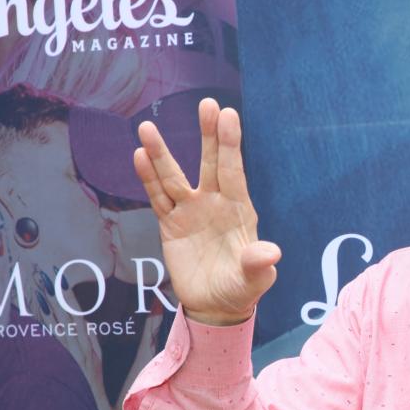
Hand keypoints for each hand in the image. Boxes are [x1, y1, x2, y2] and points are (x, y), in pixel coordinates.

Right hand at [133, 98, 280, 325]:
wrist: (216, 306)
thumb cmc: (241, 289)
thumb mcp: (255, 280)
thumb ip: (259, 265)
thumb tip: (271, 253)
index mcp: (239, 210)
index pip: (234, 171)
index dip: (230, 144)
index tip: (228, 114)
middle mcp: (215, 203)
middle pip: (210, 163)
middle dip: (208, 135)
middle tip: (207, 103)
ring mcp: (191, 211)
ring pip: (174, 177)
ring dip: (162, 153)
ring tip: (147, 127)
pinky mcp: (170, 224)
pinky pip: (157, 198)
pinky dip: (148, 178)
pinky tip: (139, 156)